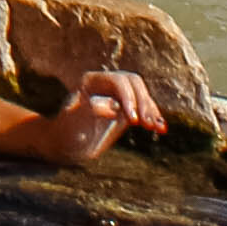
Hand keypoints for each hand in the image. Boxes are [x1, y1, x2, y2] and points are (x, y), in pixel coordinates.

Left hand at [35, 66, 167, 164]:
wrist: (65, 144)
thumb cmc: (66, 132)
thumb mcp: (74, 122)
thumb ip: (91, 111)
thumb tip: (114, 107)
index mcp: (91, 81)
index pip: (117, 81)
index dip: (128, 98)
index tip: (133, 121)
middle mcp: (105, 84)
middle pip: (133, 83)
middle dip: (143, 102)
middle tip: (148, 124)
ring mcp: (116, 95)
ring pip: (141, 95)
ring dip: (151, 110)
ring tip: (158, 128)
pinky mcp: (125, 109)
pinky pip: (143, 108)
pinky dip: (152, 117)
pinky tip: (160, 128)